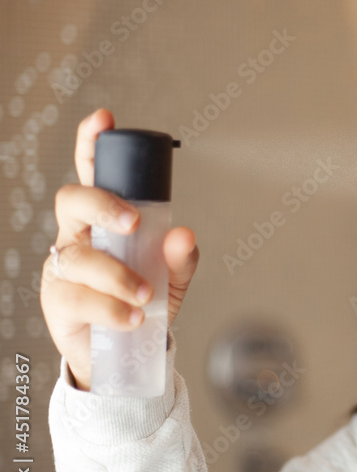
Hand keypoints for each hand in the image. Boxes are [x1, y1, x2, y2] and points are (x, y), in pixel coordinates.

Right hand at [39, 108, 198, 390]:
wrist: (122, 354)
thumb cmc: (142, 301)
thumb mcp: (171, 279)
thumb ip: (181, 258)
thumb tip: (184, 234)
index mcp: (103, 220)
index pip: (92, 173)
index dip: (92, 143)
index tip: (105, 118)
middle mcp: (76, 236)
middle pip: (71, 201)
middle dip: (102, 204)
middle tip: (133, 223)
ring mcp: (61, 268)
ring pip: (79, 257)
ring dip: (116, 274)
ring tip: (145, 295)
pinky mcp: (57, 302)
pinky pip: (79, 298)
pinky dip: (111, 308)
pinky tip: (133, 317)